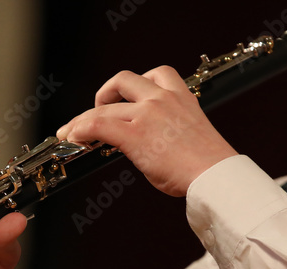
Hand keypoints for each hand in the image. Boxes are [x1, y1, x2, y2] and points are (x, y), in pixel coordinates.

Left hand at [56, 66, 237, 196]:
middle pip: (122, 81)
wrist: (215, 175)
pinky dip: (80, 129)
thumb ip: (168, 130)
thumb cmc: (208, 165)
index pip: (156, 73)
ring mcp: (147, 115)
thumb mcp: (190, 134)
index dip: (135, 84)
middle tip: (96, 111)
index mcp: (181, 97)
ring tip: (71, 132)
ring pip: (104, 107)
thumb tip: (148, 145)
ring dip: (83, 119)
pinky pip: (98, 125)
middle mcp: (162, 99)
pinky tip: (73, 138)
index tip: (125, 97)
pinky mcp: (135, 135)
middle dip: (104, 94)